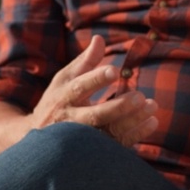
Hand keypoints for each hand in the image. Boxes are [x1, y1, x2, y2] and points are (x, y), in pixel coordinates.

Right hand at [30, 36, 158, 146]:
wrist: (37, 139)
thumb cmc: (56, 101)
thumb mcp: (64, 79)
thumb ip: (85, 61)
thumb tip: (99, 38)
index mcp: (64, 96)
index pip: (80, 87)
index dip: (96, 79)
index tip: (114, 71)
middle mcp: (71, 119)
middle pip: (95, 116)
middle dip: (118, 107)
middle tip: (139, 96)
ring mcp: (82, 139)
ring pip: (109, 132)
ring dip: (132, 121)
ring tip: (152, 106)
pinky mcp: (93, 151)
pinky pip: (116, 145)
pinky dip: (135, 135)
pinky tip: (152, 122)